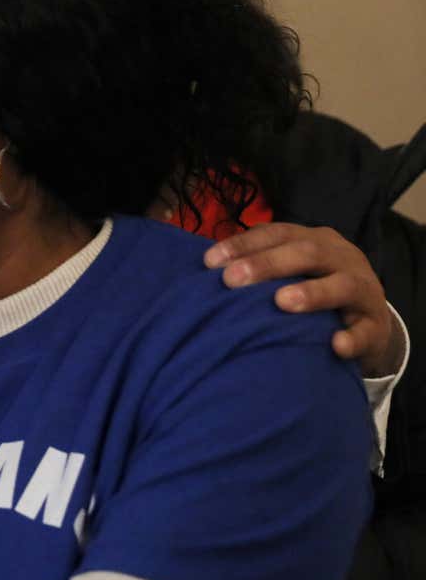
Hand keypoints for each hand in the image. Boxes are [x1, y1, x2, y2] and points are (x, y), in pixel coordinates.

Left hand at [206, 223, 403, 377]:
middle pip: (308, 252)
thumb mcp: (289, 273)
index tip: (209, 262)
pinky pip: (367, 331)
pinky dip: (352, 338)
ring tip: (282, 302)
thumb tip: (204, 271)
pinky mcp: (376, 326)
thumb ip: (257, 269)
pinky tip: (335, 345)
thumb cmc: (312, 291)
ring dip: (312, 293)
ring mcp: (363, 290)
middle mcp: (341, 258)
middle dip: (268, 264)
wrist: (367, 323)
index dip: (244, 244)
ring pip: (343, 285)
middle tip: (232, 280)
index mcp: (314, 241)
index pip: (277, 234)